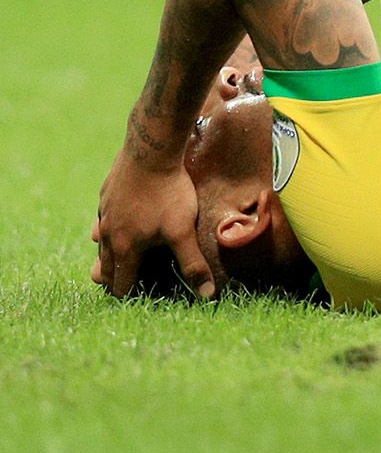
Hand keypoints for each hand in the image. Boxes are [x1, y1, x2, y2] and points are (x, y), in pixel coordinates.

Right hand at [94, 149, 215, 299]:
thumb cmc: (168, 194)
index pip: (120, 283)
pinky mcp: (107, 193)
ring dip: (107, 253)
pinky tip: (113, 222)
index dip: (128, 294)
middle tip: (119, 286)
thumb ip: (192, 263)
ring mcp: (104, 212)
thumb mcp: (182, 231)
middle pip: (105, 265)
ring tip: (112, 261)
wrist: (150, 152)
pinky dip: (107, 227)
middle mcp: (108, 233)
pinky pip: (103, 217)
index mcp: (125, 248)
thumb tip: (206, 294)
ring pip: (101, 241)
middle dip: (112, 277)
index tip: (136, 300)